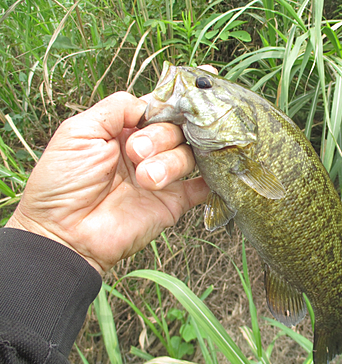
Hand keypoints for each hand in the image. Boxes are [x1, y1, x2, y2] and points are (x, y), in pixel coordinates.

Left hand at [6, 80, 212, 272]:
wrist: (65, 233)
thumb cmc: (62, 181)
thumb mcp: (79, 131)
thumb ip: (116, 108)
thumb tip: (150, 101)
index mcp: (126, 130)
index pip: (161, 108)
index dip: (178, 99)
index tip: (199, 87)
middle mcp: (148, 150)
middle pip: (177, 129)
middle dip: (160, 137)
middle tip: (135, 153)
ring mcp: (163, 176)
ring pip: (189, 155)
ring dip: (169, 162)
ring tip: (144, 179)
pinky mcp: (174, 202)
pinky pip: (203, 187)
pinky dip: (212, 180)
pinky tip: (213, 174)